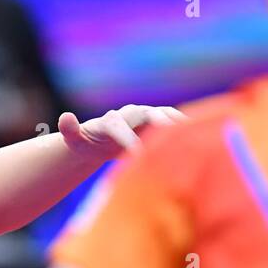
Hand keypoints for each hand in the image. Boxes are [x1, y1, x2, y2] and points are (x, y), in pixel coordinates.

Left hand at [57, 104, 186, 159]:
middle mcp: (129, 115)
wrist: (99, 140)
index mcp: (109, 122)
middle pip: (147, 113)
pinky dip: (186, 129)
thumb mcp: (74, 140)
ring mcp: (145, 117)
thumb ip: (69, 131)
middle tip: (175, 133)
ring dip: (178, 124)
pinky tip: (203, 138)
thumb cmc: (85, 143)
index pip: (118, 126)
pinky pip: (174, 124)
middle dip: (160, 121)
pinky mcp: (157, 124)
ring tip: (197, 134)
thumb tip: (64, 118)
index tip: (136, 154)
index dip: (127, 138)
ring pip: (164, 115)